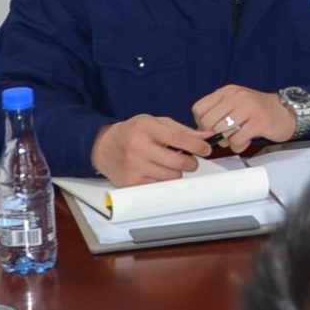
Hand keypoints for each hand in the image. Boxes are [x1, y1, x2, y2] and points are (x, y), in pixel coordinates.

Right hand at [92, 112, 213, 186]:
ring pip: (172, 177)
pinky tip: (156, 171)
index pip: (179, 138)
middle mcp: (138, 147)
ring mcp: (134, 167)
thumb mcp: (154, 123)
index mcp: (146, 128)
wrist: (103, 147)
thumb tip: (205, 137)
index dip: (198, 146)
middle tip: (189, 159)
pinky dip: (163, 180)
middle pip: (179, 162)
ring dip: (176, 172)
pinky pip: (160, 186)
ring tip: (168, 163)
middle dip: (191, 162)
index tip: (206, 149)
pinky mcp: (132, 183)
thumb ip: (181, 130)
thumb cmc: (131, 133)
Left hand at [192, 85, 301, 150]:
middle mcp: (237, 96)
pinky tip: (245, 142)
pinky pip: (237, 139)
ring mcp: (249, 107)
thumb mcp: (235, 105)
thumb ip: (218, 114)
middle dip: (213, 135)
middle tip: (225, 137)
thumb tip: (201, 133)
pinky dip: (238, 146)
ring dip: (227, 142)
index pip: (199, 109)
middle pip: (208, 122)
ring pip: (221, 131)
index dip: (201, 124)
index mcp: (228, 91)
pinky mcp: (259, 121)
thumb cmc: (259, 111)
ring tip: (237, 139)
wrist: (287, 112)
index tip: (211, 129)